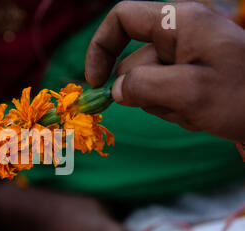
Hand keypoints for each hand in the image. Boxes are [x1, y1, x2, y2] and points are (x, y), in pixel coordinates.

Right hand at [85, 1, 244, 140]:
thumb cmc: (243, 98)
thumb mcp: (189, 92)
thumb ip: (142, 86)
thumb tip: (116, 90)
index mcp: (179, 22)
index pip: (122, 19)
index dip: (101, 47)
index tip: (95, 80)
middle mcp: (179, 35)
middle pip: (133, 61)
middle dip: (144, 91)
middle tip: (176, 105)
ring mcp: (185, 59)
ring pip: (147, 84)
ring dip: (162, 104)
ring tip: (195, 111)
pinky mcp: (191, 79)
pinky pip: (164, 96)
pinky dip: (175, 110)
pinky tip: (201, 116)